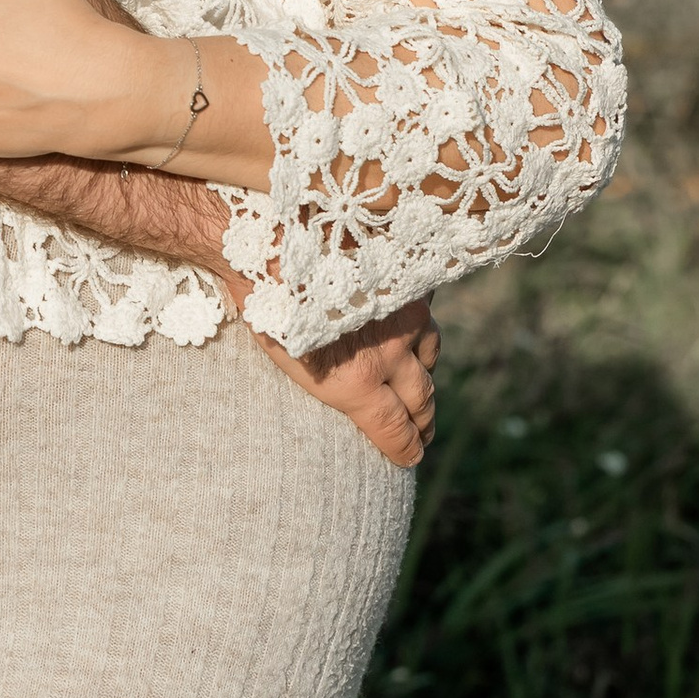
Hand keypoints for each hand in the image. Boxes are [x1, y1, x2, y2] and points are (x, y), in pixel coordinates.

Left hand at [251, 300, 440, 471]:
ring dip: (425, 378)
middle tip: (422, 435)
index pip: (394, 427)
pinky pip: (426, 318)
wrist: (277, 241)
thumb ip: (328, 383)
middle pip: (420, 401)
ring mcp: (404, 319)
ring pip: (430, 359)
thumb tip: (346, 400)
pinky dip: (421, 332)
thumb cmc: (268, 303)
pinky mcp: (408, 286)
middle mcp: (388, 355)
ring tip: (420, 389)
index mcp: (355, 381)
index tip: (410, 456)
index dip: (405, 447)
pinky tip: (414, 336)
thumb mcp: (287, 360)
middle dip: (422, 423)